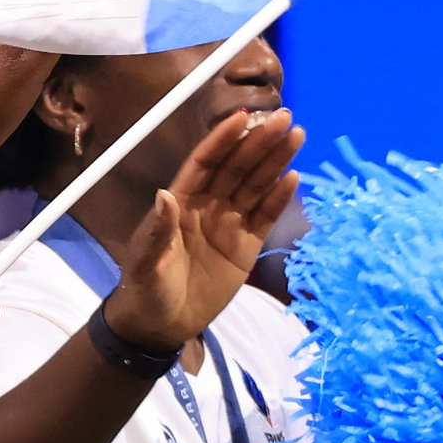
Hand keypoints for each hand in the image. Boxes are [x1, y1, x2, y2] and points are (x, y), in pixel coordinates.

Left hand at [102, 101, 307, 355]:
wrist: (162, 325)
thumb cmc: (146, 290)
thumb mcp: (145, 263)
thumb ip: (157, 229)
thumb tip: (166, 194)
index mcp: (181, 201)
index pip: (206, 162)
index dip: (224, 139)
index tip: (243, 117)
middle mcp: (208, 205)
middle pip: (237, 167)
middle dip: (259, 141)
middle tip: (284, 117)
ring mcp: (229, 223)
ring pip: (256, 184)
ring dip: (276, 160)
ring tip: (297, 136)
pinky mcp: (247, 245)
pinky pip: (266, 214)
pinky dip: (280, 197)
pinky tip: (294, 177)